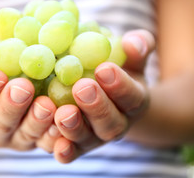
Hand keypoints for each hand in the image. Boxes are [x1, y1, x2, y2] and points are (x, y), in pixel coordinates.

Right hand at [0, 58, 60, 151]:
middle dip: (12, 106)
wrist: (6, 100)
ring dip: (37, 121)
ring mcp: (17, 139)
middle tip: (23, 88)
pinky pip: (49, 144)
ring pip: (26, 134)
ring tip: (46, 105)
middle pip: (0, 122)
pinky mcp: (40, 143)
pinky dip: (56, 136)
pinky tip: (62, 125)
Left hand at [52, 29, 155, 162]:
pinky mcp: (75, 146)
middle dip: (97, 106)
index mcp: (133, 102)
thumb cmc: (114, 70)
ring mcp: (94, 137)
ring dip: (75, 128)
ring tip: (63, 112)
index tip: (104, 68)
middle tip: (82, 87)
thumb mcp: (128, 57)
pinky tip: (56, 146)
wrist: (105, 95)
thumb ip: (136, 48)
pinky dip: (65, 151)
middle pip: (110, 122)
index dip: (120, 85)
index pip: (132, 96)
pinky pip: (71, 152)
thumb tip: (135, 42)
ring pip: (88, 139)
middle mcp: (115, 124)